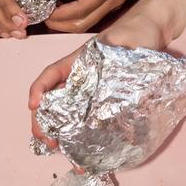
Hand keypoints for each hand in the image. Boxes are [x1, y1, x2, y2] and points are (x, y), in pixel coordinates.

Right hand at [28, 12, 168, 145]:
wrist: (152, 33)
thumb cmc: (136, 34)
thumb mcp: (126, 41)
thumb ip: (121, 57)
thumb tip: (121, 88)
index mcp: (80, 61)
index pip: (52, 73)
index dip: (39, 89)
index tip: (33, 105)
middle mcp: (81, 78)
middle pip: (54, 99)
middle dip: (44, 121)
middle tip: (49, 141)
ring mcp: (92, 92)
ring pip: (67, 113)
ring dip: (60, 133)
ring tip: (61, 151)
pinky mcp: (106, 103)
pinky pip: (88, 120)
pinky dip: (81, 137)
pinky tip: (82, 152)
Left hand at [45, 0, 153, 33]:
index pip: (81, 8)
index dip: (61, 13)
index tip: (44, 10)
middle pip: (84, 23)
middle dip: (61, 24)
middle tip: (42, 16)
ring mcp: (116, 2)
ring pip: (89, 23)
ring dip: (69, 23)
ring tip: (50, 14)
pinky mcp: (115, 1)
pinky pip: (94, 16)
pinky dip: (78, 17)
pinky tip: (66, 9)